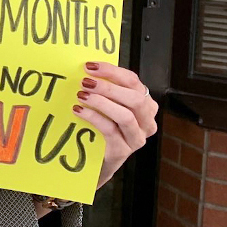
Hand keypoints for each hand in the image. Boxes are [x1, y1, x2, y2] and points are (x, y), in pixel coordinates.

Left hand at [73, 61, 158, 189]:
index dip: (112, 72)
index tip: (90, 66)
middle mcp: (147, 121)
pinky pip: (110, 130)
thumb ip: (105, 88)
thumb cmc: (103, 126)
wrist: (97, 160)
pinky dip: (93, 117)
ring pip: (125, 116)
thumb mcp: (109, 105)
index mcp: (145, 104)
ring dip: (101, 102)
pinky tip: (78, 110)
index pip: (133, 82)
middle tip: (85, 81)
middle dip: (108, 87)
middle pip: (134, 98)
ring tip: (81, 95)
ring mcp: (137, 138)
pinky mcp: (123, 151)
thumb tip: (87, 68)